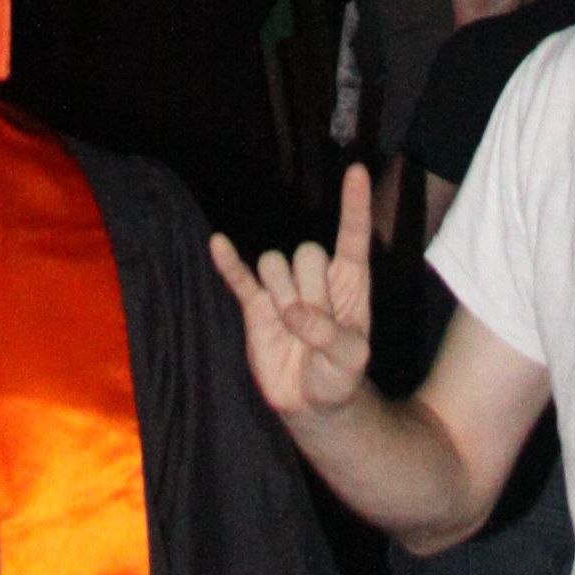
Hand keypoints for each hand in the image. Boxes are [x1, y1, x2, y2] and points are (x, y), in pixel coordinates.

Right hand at [209, 162, 374, 422]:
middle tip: (316, 328)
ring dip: (282, 296)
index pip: (352, 236)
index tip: (356, 169)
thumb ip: (330, 336)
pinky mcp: (255, 307)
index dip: (354, 204)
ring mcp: (282, 288)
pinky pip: (239, 278)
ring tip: (291, 329)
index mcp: (348, 281)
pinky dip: (228, 262)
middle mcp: (315, 277)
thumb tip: (294, 314)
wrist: (311, 404)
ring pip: (275, 263)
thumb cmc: (340, 375)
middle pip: (307, 251)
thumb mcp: (351, 360)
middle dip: (311, 290)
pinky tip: (217, 244)